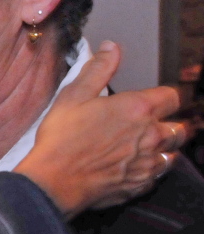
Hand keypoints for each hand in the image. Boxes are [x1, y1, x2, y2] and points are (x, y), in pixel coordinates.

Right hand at [15, 41, 185, 217]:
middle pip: (179, 129)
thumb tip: (111, 47)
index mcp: (138, 109)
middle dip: (169, 125)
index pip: (172, 97)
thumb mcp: (74, 96)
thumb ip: (98, 69)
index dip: (164, 97)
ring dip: (162, 149)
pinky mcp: (140, 185)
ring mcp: (148, 163)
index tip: (153, 100)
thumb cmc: (62, 138)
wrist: (55, 180)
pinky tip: (131, 167)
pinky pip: (156, 176)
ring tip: (143, 148)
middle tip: (150, 125)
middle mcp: (151, 136)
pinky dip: (149, 171)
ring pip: (172, 155)